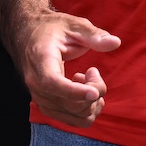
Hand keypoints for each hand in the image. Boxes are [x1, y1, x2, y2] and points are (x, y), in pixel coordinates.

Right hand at [12, 11, 119, 127]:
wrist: (30, 36)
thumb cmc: (53, 29)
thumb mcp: (74, 25)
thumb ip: (94, 35)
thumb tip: (115, 42)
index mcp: (40, 59)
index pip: (52, 83)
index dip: (75, 92)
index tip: (95, 92)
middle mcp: (36, 82)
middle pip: (69, 103)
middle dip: (94, 92)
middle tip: (94, 72)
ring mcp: (39, 97)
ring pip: (74, 116)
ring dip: (92, 103)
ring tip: (90, 81)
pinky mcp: (46, 105)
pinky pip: (72, 120)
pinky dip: (87, 111)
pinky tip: (86, 92)